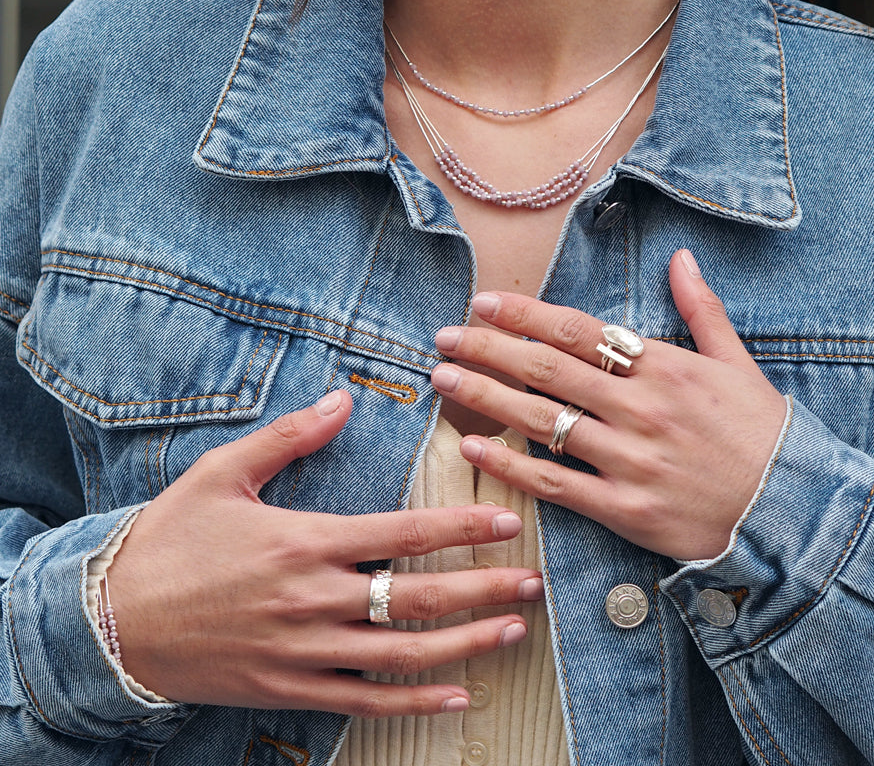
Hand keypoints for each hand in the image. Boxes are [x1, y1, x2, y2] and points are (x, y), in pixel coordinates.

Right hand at [106, 390, 542, 715]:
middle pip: (417, 597)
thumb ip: (288, 437)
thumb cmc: (168, 540)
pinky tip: (455, 698)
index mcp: (306, 542)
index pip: (404, 533)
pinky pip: (362, 700)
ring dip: (464, 643)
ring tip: (512, 630)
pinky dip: (412, 703)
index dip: (462, 527)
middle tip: (533, 581)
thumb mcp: (222, 473)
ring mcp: (304, 651)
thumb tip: (342, 400)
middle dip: (484, 588)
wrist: (109, 622)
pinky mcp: (289, 689)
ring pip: (402, 654)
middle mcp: (314, 600)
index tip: (508, 520)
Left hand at [430, 249, 787, 560]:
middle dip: (488, 350)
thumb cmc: (763, 435)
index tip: (484, 304)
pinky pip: (556, 484)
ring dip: (485, 398)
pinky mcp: (625, 510)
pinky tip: (475, 448)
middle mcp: (641, 408)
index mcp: (664, 367)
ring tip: (442, 380)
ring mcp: (630, 460)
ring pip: (543, 421)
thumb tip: (681, 256)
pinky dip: (512, 465)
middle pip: (547, 370)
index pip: (579, 330)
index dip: (525, 315)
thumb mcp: (739, 363)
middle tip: (444, 337)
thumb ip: (702, 308)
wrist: (793, 513)